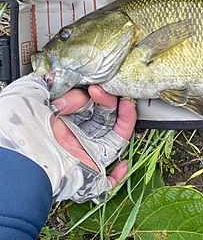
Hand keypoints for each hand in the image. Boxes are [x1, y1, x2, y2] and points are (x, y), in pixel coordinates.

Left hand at [0, 74, 136, 201]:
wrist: (12, 159)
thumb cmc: (15, 127)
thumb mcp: (31, 91)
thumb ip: (55, 83)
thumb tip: (79, 92)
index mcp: (59, 119)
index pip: (88, 103)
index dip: (97, 93)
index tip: (97, 83)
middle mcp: (72, 137)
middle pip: (105, 118)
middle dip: (111, 101)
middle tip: (107, 90)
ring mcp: (81, 155)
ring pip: (115, 140)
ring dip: (126, 121)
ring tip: (127, 104)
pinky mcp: (86, 175)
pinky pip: (106, 181)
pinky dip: (118, 174)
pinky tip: (122, 160)